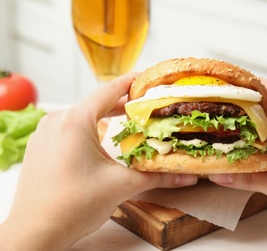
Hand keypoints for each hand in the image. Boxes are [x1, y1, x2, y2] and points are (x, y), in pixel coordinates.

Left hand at [0, 74, 197, 249]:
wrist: (36, 233)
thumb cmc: (72, 207)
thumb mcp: (121, 186)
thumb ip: (156, 177)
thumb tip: (186, 177)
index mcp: (75, 121)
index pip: (109, 91)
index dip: (131, 82)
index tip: (147, 77)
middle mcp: (56, 121)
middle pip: (96, 103)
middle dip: (122, 104)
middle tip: (145, 105)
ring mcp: (45, 134)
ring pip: (81, 116)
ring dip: (104, 117)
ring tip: (127, 121)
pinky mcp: (40, 147)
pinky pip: (68, 128)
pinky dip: (88, 129)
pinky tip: (101, 140)